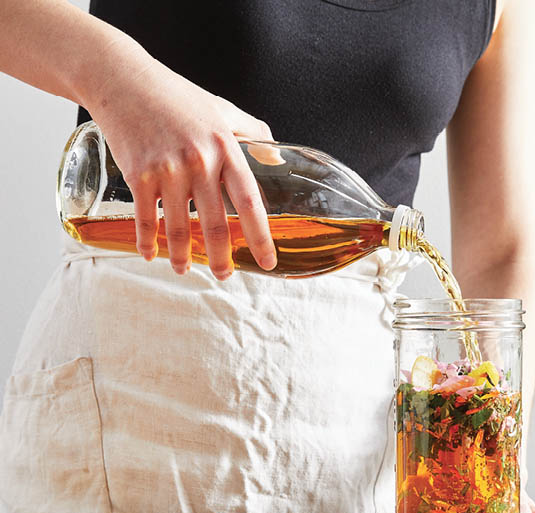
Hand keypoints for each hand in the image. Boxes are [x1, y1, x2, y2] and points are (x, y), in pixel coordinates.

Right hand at [87, 51, 276, 279]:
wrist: (122, 78)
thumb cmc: (176, 96)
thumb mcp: (222, 109)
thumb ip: (253, 133)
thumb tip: (277, 159)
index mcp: (225, 149)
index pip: (249, 202)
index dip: (260, 237)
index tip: (267, 262)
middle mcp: (200, 162)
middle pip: (215, 224)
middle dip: (221, 258)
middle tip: (225, 276)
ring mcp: (167, 170)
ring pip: (179, 228)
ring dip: (182, 256)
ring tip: (185, 270)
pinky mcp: (138, 174)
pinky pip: (146, 219)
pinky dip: (148, 242)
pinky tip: (151, 255)